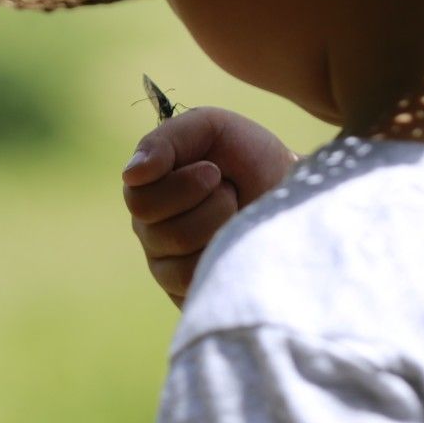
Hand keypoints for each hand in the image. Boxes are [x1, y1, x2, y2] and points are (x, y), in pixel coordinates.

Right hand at [122, 107, 297, 309]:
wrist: (292, 190)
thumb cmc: (248, 155)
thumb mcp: (209, 128)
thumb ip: (166, 140)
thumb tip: (131, 174)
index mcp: (145, 190)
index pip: (139, 200)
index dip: (182, 185)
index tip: (213, 169)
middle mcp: (148, 230)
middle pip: (161, 232)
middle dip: (210, 205)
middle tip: (230, 191)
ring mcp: (165, 266)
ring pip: (180, 262)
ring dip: (221, 230)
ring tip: (236, 216)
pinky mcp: (187, 293)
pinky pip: (196, 287)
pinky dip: (225, 260)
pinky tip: (236, 243)